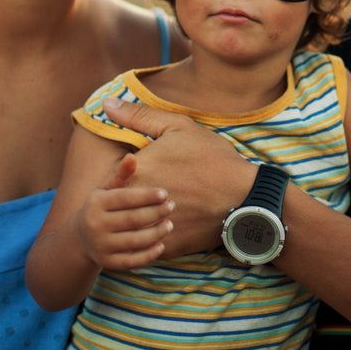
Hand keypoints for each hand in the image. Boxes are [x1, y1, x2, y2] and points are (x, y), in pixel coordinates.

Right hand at [73, 153, 174, 270]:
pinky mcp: (107, 263)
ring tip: (170, 224)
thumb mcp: (106, 190)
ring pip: (134, 241)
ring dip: (156, 233)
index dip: (146, 196)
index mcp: (96, 204)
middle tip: (172, 207)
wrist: (80, 238)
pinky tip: (161, 245)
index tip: (165, 194)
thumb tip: (132, 157)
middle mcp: (95, 225)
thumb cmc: (101, 208)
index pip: (125, 199)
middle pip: (132, 220)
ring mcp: (101, 246)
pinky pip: (132, 261)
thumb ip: (121, 175)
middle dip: (155, 213)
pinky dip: (148, 255)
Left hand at [103, 97, 256, 255]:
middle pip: (116, 204)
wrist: (245, 197)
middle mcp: (138, 200)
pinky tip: (170, 226)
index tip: (133, 175)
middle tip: (146, 194)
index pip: (109, 178)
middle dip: (125, 200)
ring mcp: (151, 226)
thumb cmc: (212, 158)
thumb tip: (105, 103)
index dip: (119, 177)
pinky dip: (152, 237)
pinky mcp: (166, 246)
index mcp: (137, 170)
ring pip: (130, 227)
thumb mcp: (178, 127)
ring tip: (155, 212)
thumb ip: (138, 116)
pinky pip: (147, 245)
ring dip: (136, 221)